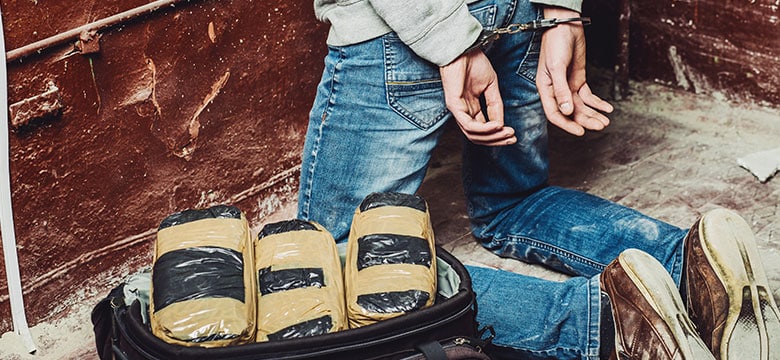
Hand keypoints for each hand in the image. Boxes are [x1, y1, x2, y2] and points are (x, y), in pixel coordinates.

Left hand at [440, 50, 515, 145]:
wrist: (463, 49)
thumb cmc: (473, 63)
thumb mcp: (490, 87)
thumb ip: (495, 105)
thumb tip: (501, 124)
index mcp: (470, 108)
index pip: (482, 130)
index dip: (498, 135)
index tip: (513, 134)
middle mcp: (462, 112)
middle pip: (477, 136)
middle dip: (496, 140)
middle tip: (512, 139)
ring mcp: (456, 110)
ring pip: (473, 134)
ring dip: (492, 136)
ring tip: (506, 132)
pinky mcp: (453, 105)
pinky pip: (469, 124)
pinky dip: (484, 128)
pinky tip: (497, 125)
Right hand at [536, 7, 612, 135]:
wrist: (566, 27)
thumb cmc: (555, 44)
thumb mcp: (556, 67)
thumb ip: (560, 90)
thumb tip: (567, 111)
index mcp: (546, 89)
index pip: (554, 113)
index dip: (567, 124)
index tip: (580, 132)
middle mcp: (556, 91)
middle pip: (571, 112)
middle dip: (586, 120)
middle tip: (600, 126)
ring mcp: (568, 86)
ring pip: (581, 106)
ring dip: (593, 114)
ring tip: (605, 121)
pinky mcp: (578, 80)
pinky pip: (588, 96)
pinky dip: (598, 103)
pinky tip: (607, 108)